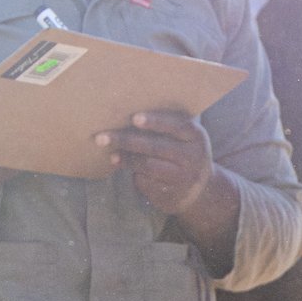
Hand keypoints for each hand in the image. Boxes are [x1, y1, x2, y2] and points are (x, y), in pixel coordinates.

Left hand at [98, 111, 219, 217]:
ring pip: (147, 165)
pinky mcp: (171, 194)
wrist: (200, 189)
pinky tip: (124, 167)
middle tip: (101, 137)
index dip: (155, 121)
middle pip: (155, 146)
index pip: (176, 126)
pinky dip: (133, 174)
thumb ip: (169, 123)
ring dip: (126, 159)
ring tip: (111, 155)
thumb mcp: (186, 137)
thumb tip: (129, 106)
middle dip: (126, 141)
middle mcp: (193, 157)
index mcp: (196, 137)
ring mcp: (183, 178)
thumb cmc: (183, 152)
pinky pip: (146, 182)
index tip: (134, 118)